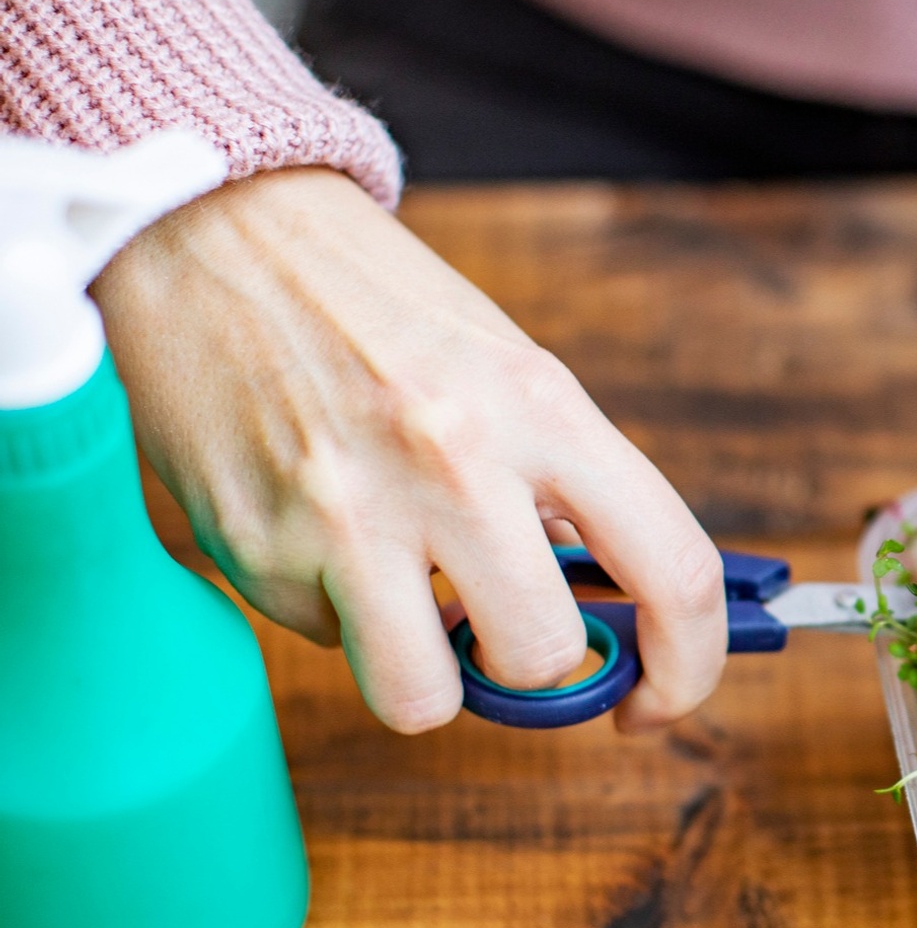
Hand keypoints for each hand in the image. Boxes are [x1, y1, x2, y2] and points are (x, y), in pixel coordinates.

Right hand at [92, 167, 725, 733]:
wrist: (219, 230)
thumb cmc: (380, 311)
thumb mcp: (511, 373)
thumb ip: (567, 492)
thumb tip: (612, 619)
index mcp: (544, 407)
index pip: (673, 570)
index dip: (687, 663)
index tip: (658, 696)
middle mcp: (454, 458)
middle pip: (540, 656)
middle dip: (530, 669)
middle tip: (501, 630)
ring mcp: (348, 509)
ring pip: (424, 697)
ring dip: (425, 672)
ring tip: (404, 598)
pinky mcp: (255, 547)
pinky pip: (327, 643)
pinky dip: (336, 612)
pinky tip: (318, 529)